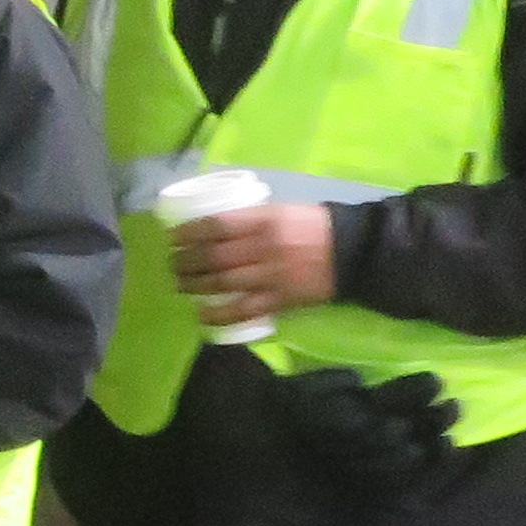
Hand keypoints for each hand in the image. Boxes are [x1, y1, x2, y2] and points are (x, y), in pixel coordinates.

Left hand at [169, 200, 334, 333]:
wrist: (354, 251)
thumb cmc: (314, 226)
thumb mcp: (281, 210)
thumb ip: (249, 219)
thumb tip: (213, 226)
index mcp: (264, 220)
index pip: (215, 226)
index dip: (188, 233)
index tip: (172, 238)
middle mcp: (264, 247)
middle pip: (213, 257)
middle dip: (185, 262)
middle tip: (171, 263)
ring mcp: (270, 276)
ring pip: (222, 283)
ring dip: (194, 285)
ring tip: (179, 284)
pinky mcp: (279, 300)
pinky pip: (243, 310)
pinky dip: (218, 315)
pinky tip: (201, 315)